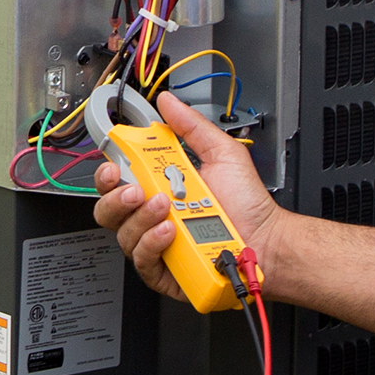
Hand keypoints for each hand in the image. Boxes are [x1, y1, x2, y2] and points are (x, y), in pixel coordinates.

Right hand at [92, 91, 286, 302]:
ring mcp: (156, 245)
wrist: (267, 238)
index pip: (118, 180)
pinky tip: (170, 232)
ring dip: (142, 217)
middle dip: (116, 196)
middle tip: (139, 188)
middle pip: (108, 209)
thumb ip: (192, 127)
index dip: (107, 171)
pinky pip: (142, 260)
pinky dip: (152, 243)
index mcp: (159, 187)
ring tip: (168, 207)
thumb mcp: (221, 154)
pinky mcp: (164, 272)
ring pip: (124, 233)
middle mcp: (152, 217)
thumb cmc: (248, 204)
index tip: (113, 163)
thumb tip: (168, 103)